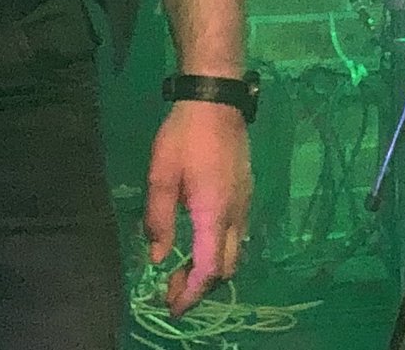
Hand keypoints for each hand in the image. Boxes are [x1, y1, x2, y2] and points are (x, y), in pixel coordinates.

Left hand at [143, 99, 252, 317]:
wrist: (216, 98)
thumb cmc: (184, 136)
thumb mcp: (161, 176)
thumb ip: (159, 220)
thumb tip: (158, 257)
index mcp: (214, 214)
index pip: (209, 270)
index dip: (191, 293)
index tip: (171, 305)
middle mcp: (236, 214)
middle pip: (226, 268)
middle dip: (201, 286)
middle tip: (172, 287)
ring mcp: (245, 202)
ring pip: (235, 251)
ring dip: (211, 268)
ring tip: (183, 268)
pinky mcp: (246, 191)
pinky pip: (237, 234)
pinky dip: (219, 249)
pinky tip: (199, 241)